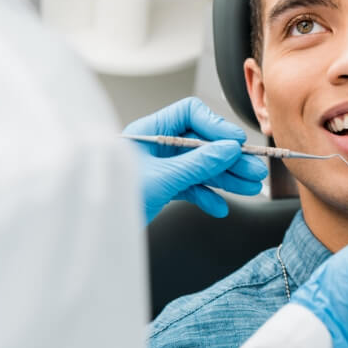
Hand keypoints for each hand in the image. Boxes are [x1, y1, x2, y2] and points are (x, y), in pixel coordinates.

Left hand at [123, 97, 267, 223]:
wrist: (94, 233)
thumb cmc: (114, 200)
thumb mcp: (162, 178)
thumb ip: (198, 163)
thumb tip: (228, 149)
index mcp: (149, 131)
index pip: (190, 114)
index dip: (215, 126)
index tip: (236, 142)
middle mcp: (156, 146)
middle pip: (201, 143)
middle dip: (228, 158)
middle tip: (252, 170)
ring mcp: (160, 167)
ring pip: (200, 166)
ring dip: (224, 177)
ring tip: (248, 186)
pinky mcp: (162, 187)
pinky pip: (190, 186)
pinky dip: (206, 195)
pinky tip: (219, 206)